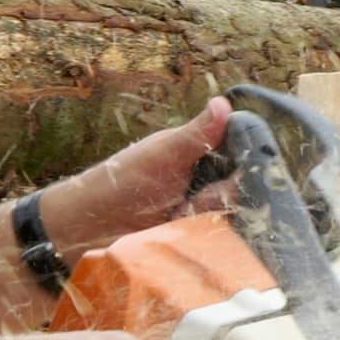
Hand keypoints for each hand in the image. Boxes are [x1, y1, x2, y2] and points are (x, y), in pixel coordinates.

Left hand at [39, 97, 231, 255]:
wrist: (89, 228)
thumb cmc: (120, 182)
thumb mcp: (162, 156)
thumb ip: (196, 134)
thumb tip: (223, 102)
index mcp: (200, 151)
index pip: (244, 151)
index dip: (249, 161)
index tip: (238, 173)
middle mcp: (207, 179)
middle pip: (245, 185)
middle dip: (226, 194)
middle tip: (198, 201)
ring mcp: (203, 210)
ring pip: (235, 213)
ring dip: (215, 217)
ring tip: (184, 218)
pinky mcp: (196, 238)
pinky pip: (220, 237)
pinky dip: (212, 237)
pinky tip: (193, 234)